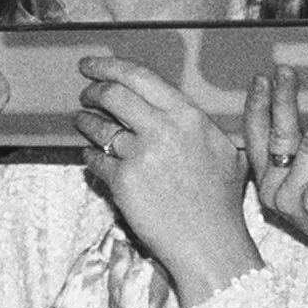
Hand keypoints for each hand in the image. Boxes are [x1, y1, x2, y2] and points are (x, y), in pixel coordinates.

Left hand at [74, 55, 262, 305]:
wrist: (209, 243)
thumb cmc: (221, 200)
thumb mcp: (225, 150)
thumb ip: (199, 124)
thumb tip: (175, 108)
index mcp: (188, 117)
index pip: (140, 77)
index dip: (109, 65)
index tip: (91, 64)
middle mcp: (163, 130)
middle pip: (113, 95)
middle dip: (92, 91)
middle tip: (85, 93)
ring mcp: (140, 156)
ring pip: (98, 127)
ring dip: (85, 122)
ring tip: (83, 123)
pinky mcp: (122, 182)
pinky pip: (94, 160)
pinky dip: (89, 156)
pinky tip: (91, 157)